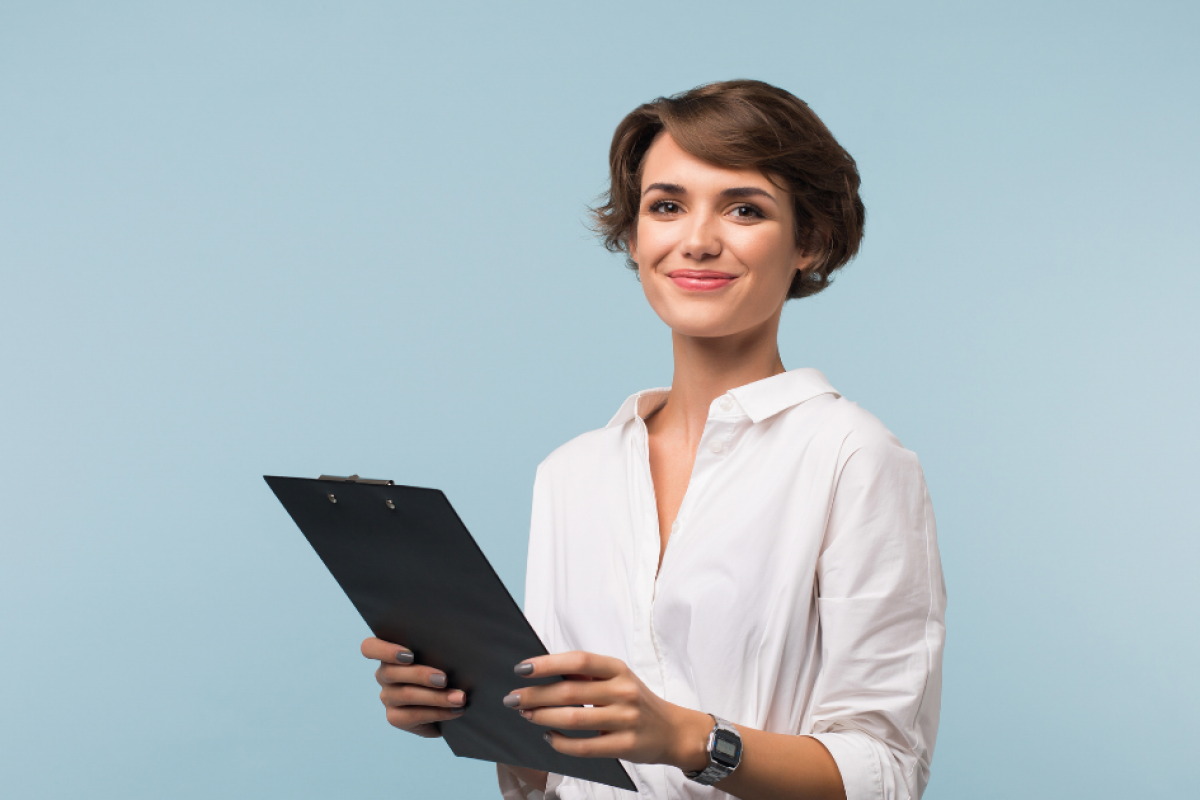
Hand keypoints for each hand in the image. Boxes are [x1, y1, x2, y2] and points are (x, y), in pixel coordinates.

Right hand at [361, 637, 465, 737]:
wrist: (451, 699)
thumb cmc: (447, 668)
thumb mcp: (441, 655)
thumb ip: (438, 648)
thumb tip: (454, 645)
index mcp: (390, 653)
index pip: (370, 648)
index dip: (385, 650)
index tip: (409, 655)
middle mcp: (384, 674)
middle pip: (391, 672)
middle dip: (420, 675)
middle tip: (444, 679)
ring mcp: (388, 697)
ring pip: (406, 694)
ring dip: (436, 697)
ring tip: (459, 698)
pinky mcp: (395, 717)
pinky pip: (414, 715)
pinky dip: (438, 712)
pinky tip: (456, 710)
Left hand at [504, 651, 711, 770]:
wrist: (673, 731)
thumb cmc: (637, 701)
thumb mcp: (618, 679)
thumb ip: (587, 677)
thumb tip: (542, 675)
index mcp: (618, 669)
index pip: (579, 661)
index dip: (548, 663)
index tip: (522, 668)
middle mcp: (623, 691)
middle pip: (569, 692)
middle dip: (535, 696)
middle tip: (512, 698)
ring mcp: (625, 719)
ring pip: (573, 719)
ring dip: (542, 717)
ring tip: (526, 715)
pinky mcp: (625, 745)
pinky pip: (584, 747)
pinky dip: (561, 743)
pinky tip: (549, 738)